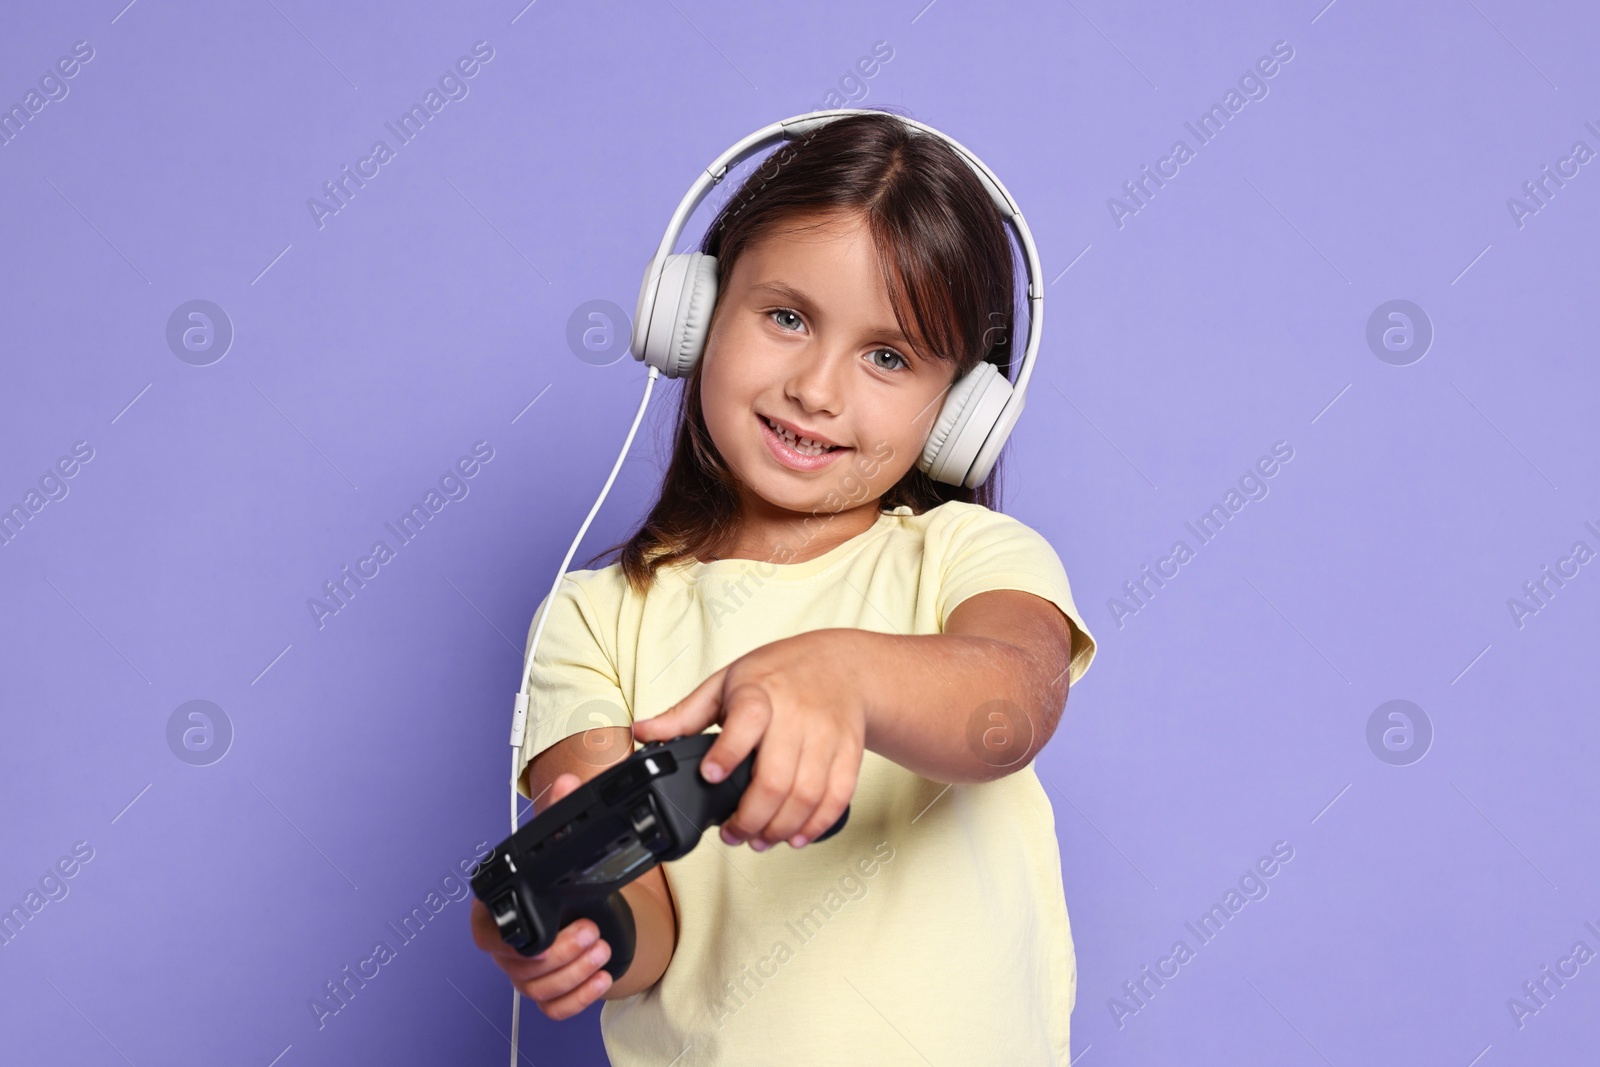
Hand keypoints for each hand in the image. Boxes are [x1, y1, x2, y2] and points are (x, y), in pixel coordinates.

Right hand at [468, 772, 614, 1020]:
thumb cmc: (555, 880)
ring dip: (575, 972)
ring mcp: (524, 974)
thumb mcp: (556, 845)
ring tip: (602, 948)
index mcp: (493, 911)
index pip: (486, 931)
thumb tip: (568, 783)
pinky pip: (553, 1009)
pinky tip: (601, 978)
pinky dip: (579, 999)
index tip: (545, 924)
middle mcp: (505, 948)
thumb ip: (558, 814)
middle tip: (591, 931)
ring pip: (538, 990)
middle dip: (559, 953)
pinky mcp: (547, 993)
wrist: (580, 908)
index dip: (512, 935)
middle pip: (517, 967)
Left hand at [632, 629, 866, 850]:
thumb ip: (685, 713)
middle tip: (734, 834)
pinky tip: (796, 835)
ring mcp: (827, 735)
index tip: (710, 776)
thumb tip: (641, 732)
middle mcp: (797, 714)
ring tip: (760, 840)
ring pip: (807, 794)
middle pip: (777, 776)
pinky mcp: (848, 753)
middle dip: (751, 817)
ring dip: (780, 827)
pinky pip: (837, 797)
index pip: (747, 720)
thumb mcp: (728, 681)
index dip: (728, 752)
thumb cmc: (781, 672)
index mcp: (761, 692)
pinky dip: (817, 824)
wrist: (844, 665)